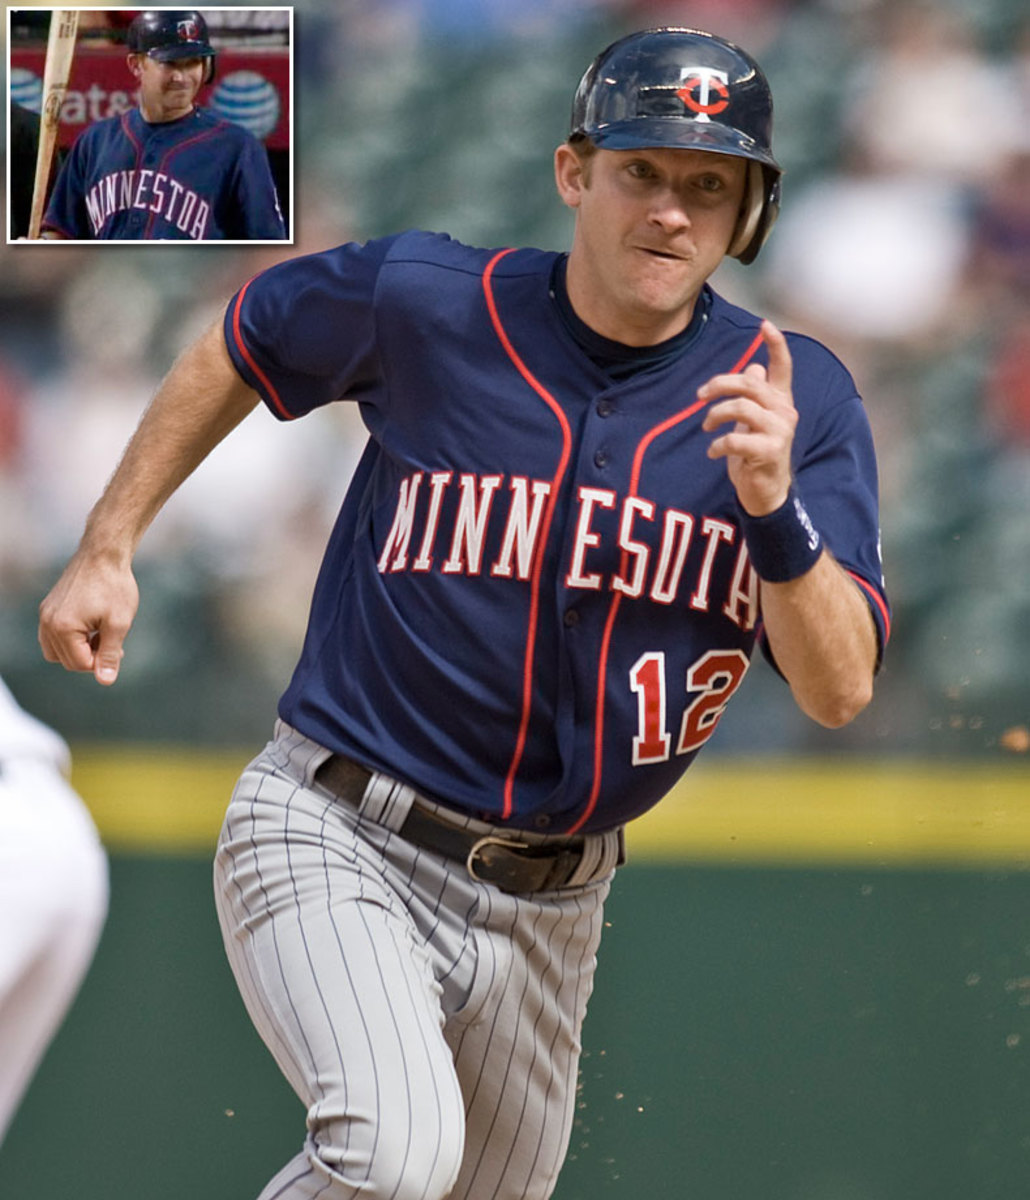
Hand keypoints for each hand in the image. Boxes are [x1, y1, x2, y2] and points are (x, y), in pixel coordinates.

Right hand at [38, 551, 138, 685]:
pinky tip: (92, 628)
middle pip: (66, 661)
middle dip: (90, 657)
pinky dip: (72, 639)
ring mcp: (45, 614)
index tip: (119, 650)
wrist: (104, 554)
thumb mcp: (118, 623)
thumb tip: (105, 681)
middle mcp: (47, 623)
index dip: (101, 663)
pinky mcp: (49, 608)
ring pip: (57, 651)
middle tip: (113, 643)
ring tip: (102, 636)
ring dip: (79, 650)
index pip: (80, 664)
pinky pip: (54, 636)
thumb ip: (110, 654)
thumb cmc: (114, 587)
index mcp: (63, 628)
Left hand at [699, 320, 796, 515]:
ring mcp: (780, 432)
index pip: (784, 367)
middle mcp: (785, 412)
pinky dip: (717, 444)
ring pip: (741, 408)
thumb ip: (755, 396)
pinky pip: (736, 439)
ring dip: (715, 415)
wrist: (766, 492)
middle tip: (699, 395)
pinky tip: (712, 452)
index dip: (777, 345)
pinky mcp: (770, 452)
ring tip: (706, 427)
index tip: (765, 324)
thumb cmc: (756, 454)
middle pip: (750, 384)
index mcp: (781, 401)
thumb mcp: (755, 421)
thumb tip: (753, 367)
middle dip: (720, 384)